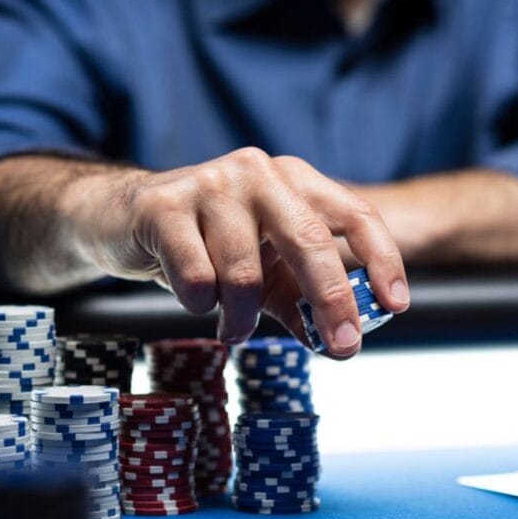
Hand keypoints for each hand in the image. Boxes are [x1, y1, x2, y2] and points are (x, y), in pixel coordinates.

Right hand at [67, 147, 409, 356]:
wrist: (122, 219)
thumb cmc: (207, 244)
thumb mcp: (263, 269)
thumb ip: (300, 300)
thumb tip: (338, 344)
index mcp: (294, 180)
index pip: (354, 214)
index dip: (382, 259)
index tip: (395, 305)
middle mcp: (259, 171)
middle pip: (309, 241)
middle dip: (331, 300)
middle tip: (344, 347)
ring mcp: (210, 183)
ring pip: (245, 272)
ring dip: (241, 317)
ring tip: (233, 327)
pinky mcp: (164, 206)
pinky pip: (198, 278)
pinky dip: (200, 304)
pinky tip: (194, 299)